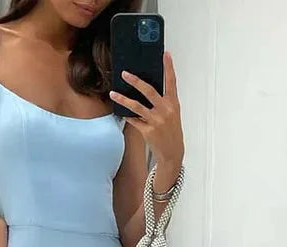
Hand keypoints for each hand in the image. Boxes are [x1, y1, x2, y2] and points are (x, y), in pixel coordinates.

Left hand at [109, 51, 183, 168]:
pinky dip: (127, 116)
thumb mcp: (172, 113)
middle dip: (136, 81)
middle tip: (125, 73)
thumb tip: (146, 88)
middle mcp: (165, 110)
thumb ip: (163, 100)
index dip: (169, 67)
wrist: (172, 152)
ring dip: (123, 99)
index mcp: (173, 103)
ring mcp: (156, 121)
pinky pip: (134, 120)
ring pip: (136, 106)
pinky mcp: (148, 131)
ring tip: (113, 93)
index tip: (165, 54)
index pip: (171, 81)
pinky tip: (121, 112)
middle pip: (149, 91)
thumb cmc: (171, 130)